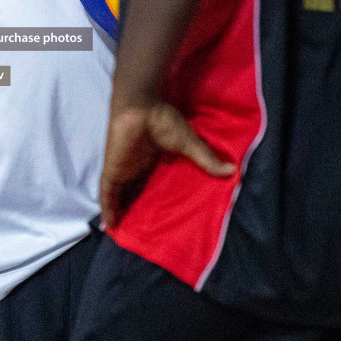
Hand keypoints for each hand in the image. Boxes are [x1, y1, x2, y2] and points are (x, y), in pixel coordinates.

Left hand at [99, 101, 234, 228]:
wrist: (141, 106)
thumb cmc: (162, 120)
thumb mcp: (188, 143)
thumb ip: (206, 159)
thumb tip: (232, 170)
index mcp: (150, 158)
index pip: (149, 182)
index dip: (151, 197)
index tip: (158, 216)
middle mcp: (135, 165)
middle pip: (133, 192)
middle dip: (134, 209)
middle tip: (139, 232)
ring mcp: (122, 168)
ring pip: (118, 195)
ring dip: (119, 212)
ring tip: (123, 235)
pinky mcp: (113, 170)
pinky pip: (107, 193)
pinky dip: (108, 207)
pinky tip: (110, 225)